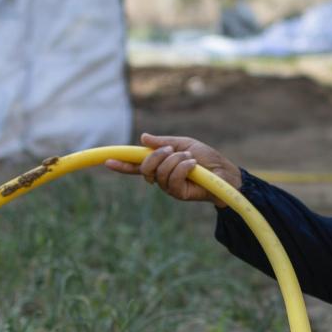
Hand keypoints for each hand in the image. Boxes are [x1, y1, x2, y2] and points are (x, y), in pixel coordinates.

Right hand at [104, 133, 240, 206]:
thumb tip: (143, 138)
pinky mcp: (178, 194)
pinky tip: (193, 165)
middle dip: (156, 156)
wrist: (224, 173)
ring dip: (176, 160)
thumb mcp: (183, 143)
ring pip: (160, 172)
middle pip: (145, 168)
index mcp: (160, 164)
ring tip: (190, 158)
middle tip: (173, 150)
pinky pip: (173, 178)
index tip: (107, 161)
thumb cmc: (206, 158)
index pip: (137, 165)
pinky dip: (183, 167)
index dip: (122, 164)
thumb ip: (163, 142)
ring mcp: (169, 187)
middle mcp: (161, 177)